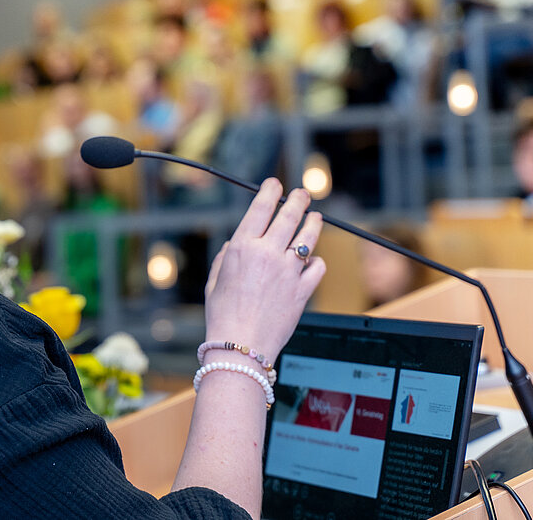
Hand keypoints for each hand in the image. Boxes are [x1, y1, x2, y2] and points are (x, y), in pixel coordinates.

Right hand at [203, 178, 324, 360]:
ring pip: (309, 236)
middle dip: (298, 200)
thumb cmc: (222, 317)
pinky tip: (312, 261)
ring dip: (314, 223)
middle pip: (290, 215)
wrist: (240, 348)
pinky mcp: (303, 290)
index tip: (275, 184)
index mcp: (242, 248)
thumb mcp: (215, 282)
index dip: (269, 191)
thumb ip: (225, 258)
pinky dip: (316, 262)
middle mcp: (267, 254)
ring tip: (315, 218)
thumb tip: (234, 245)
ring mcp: (288, 271)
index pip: (261, 207)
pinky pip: (317, 267)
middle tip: (303, 194)